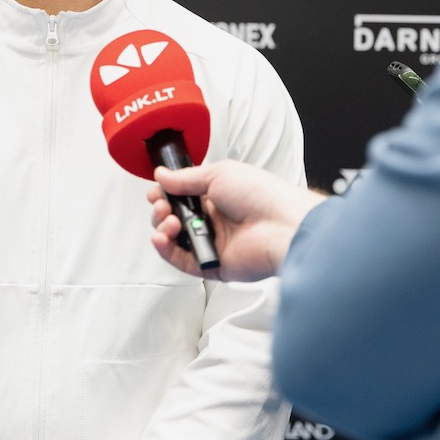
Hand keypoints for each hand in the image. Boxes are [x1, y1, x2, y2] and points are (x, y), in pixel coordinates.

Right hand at [147, 161, 324, 281]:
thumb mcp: (219, 173)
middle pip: (174, 218)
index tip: (157, 192)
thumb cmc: (261, 195)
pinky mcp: (213, 265)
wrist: (281, 225)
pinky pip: (183, 262)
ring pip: (175, 240)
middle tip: (164, 206)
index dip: (165, 195)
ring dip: (163, 228)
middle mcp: (214, 220)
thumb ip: (186, 178)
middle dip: (162, 211)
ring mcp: (213, 243)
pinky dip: (167, 251)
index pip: (181, 197)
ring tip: (170, 222)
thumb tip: (162, 176)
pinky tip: (162, 238)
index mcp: (216, 196)